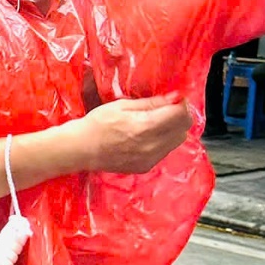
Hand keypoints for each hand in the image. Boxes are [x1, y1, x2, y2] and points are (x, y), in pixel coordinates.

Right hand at [73, 95, 193, 174]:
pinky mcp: (146, 167)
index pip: (181, 115)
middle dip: (179, 117)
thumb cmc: (98, 123)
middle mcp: (152, 146)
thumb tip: (176, 97)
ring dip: (172, 130)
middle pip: (183, 129)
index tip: (172, 99)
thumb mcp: (123, 105)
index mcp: (146, 126)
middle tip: (164, 110)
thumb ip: (152, 103)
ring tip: (154, 123)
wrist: (81, 149)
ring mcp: (150, 159)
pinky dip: (162, 142)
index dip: (180, 104)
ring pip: (177, 141)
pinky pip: (165, 151)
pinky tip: (145, 137)